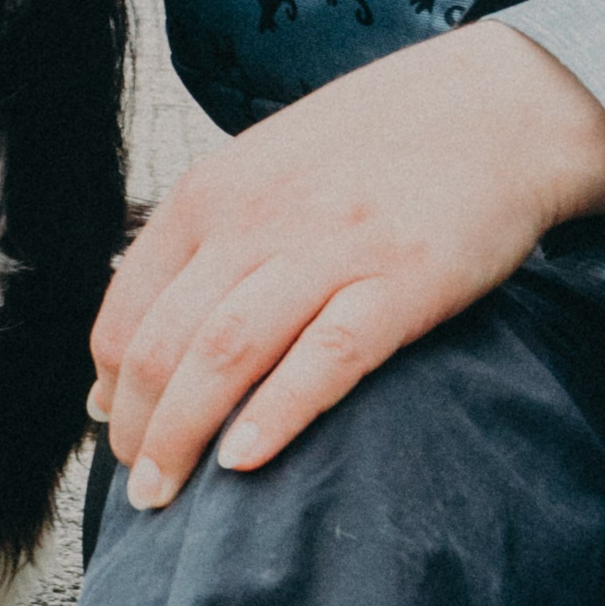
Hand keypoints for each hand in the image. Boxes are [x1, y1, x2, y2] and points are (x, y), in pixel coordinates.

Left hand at [92, 25, 604, 507]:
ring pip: (222, 355)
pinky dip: (275, 413)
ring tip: (167, 497)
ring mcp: (326, 249)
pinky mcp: (399, 282)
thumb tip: (154, 325)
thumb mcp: (267, 167)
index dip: (111, 385)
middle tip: (140, 491)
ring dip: (182, 437)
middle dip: (138, 430)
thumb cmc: (376, 146)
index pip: (127, 308)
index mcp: (212, 193)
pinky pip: (324, 358)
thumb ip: (211, 235)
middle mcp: (254, 219)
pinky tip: (244, 461)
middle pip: (163, 344)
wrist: (493, 108)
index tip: (115, 431)